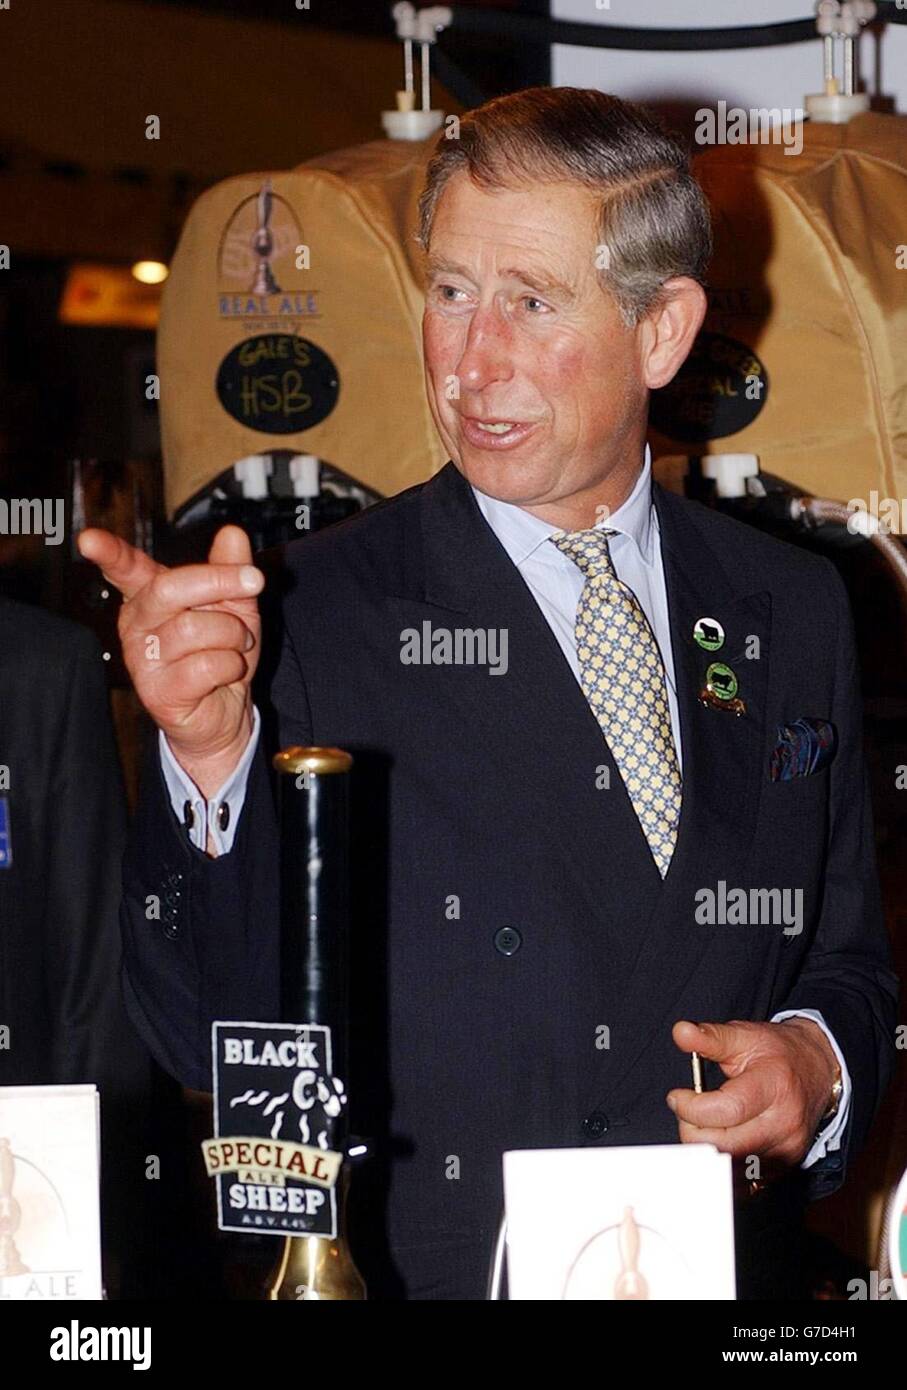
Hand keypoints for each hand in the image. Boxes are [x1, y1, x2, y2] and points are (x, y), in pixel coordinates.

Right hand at [77, 524, 263, 795]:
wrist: (227, 711)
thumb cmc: (222, 652)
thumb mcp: (235, 605)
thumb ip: (230, 570)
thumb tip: (232, 533)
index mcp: (149, 596)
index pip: (125, 569)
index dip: (109, 553)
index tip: (89, 539)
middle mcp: (137, 623)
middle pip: (168, 588)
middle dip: (218, 581)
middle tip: (254, 581)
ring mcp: (142, 658)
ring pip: (195, 628)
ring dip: (233, 635)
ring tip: (236, 647)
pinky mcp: (157, 691)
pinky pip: (205, 665)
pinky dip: (230, 666)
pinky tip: (225, 674)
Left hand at [667, 1018, 839, 1173]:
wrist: (816, 1071)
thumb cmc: (776, 1053)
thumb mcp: (744, 1035)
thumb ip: (710, 1037)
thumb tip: (680, 1031)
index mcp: (773, 1087)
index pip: (727, 1111)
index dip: (691, 1108)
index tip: (677, 1096)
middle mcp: (783, 1124)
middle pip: (725, 1146)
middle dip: (692, 1130)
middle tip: (686, 1111)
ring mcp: (786, 1150)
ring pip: (730, 1168)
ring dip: (705, 1150)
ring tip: (702, 1125)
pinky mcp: (784, 1167)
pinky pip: (743, 1181)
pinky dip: (722, 1166)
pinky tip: (715, 1143)